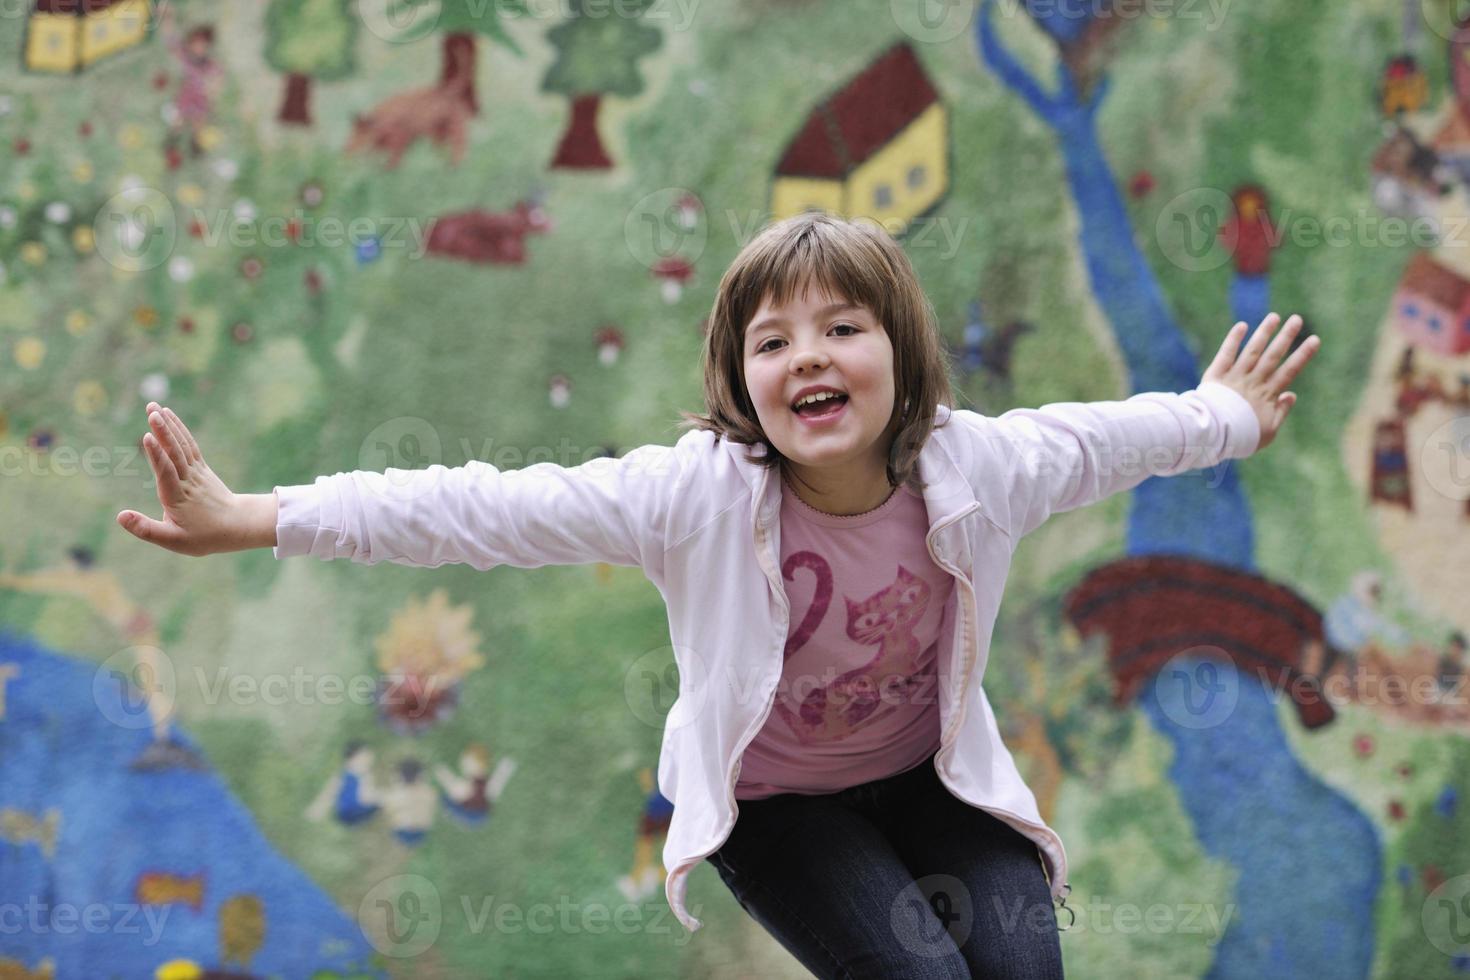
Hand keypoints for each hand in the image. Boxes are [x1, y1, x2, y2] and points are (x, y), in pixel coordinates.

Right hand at [117, 402, 248, 555]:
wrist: (237, 526)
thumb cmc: (203, 536)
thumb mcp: (173, 541)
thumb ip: (146, 529)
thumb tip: (120, 516)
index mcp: (177, 498)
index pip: (166, 472)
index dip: (157, 455)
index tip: (147, 436)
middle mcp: (188, 481)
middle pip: (175, 453)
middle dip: (163, 431)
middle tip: (151, 410)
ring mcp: (196, 472)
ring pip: (182, 445)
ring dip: (169, 425)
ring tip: (154, 407)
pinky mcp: (201, 468)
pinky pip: (189, 445)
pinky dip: (180, 430)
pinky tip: (169, 416)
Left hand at [1201, 312, 1320, 452]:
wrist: (1214, 437)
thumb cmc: (1243, 437)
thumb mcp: (1268, 431)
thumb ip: (1281, 412)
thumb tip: (1292, 395)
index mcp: (1268, 395)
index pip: (1289, 370)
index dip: (1303, 355)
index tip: (1315, 339)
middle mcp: (1253, 382)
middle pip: (1273, 355)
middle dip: (1286, 337)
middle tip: (1297, 319)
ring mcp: (1235, 377)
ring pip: (1252, 351)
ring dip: (1264, 333)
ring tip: (1274, 317)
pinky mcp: (1216, 376)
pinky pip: (1226, 354)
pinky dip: (1233, 340)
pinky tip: (1242, 325)